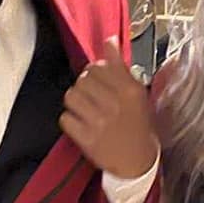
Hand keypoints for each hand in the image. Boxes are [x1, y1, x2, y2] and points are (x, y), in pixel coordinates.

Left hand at [60, 37, 156, 180]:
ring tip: (84, 109)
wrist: (138, 162)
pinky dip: (70, 120)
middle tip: (91, 97)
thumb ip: (120, 66)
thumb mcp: (136, 93)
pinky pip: (65, 118)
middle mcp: (114, 104)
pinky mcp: (86, 139)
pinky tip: (81, 123)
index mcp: (129, 90)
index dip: (94, 72)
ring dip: (75, 101)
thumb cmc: (137, 125)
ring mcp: (99, 122)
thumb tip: (110, 40)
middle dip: (84, 86)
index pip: (98, 67)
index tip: (98, 81)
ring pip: (71, 96)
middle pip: (82, 80)